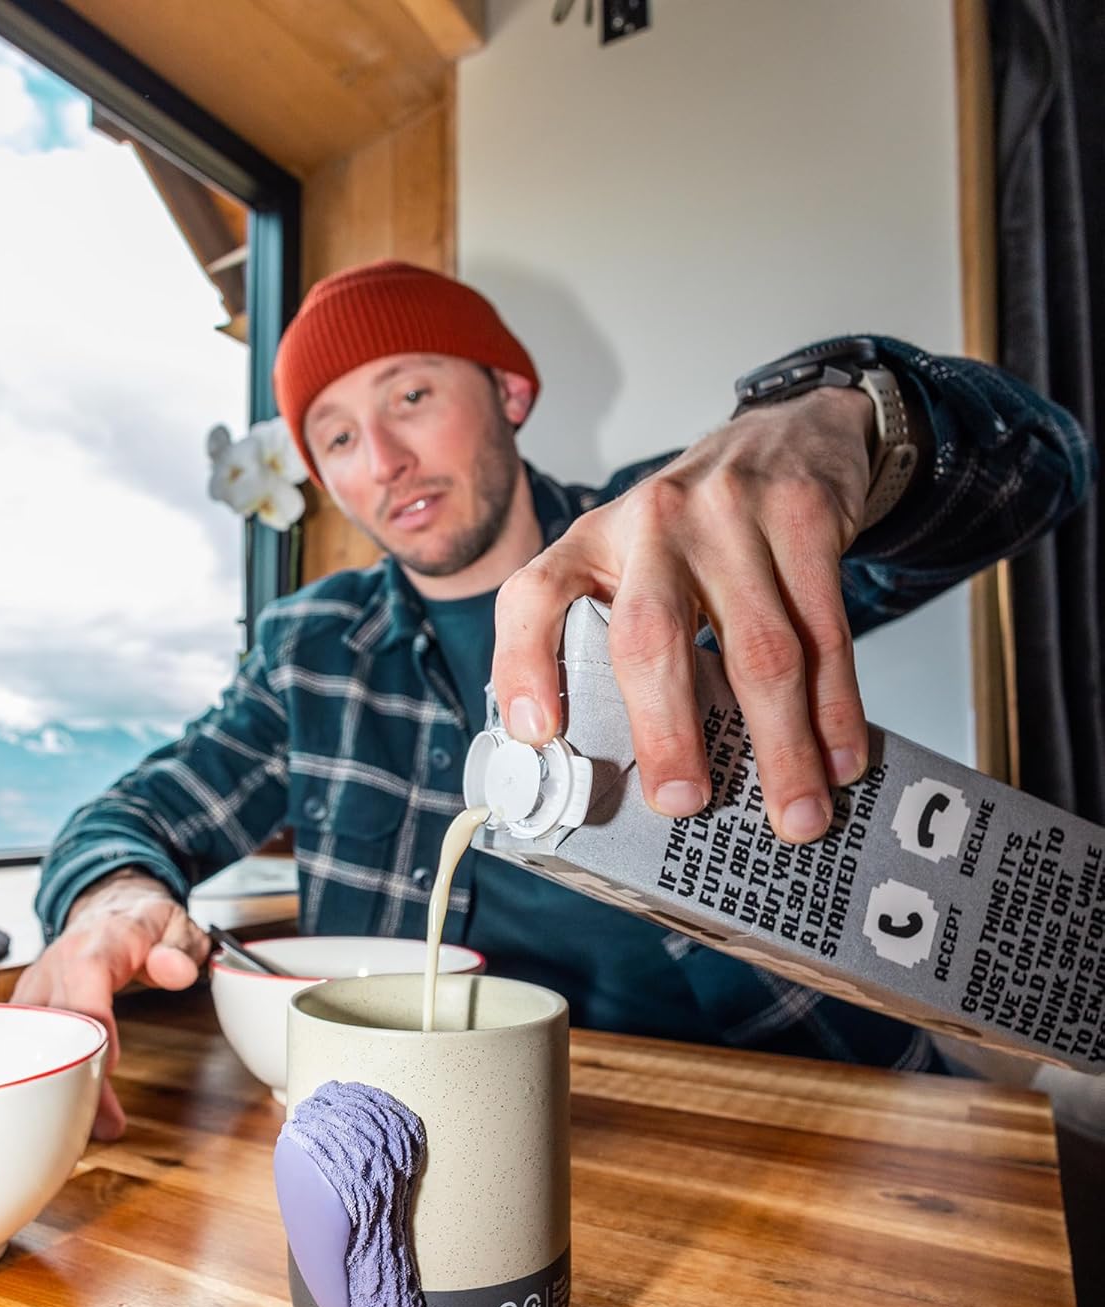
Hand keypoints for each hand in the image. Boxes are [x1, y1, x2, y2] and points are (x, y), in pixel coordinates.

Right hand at [10, 869, 208, 1139]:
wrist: (109, 910)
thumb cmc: (143, 925)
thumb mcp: (176, 926)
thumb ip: (180, 949)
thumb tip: (175, 971)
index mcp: (98, 942)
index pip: (86, 977)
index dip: (92, 1020)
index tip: (108, 1064)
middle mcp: (58, 964)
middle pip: (54, 1023)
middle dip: (74, 1077)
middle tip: (108, 1123)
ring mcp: (36, 988)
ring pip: (28, 1043)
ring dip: (52, 1088)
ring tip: (87, 1130)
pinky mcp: (25, 1009)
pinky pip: (21, 1049)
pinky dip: (37, 1082)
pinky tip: (58, 1115)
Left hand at [492, 387, 876, 843]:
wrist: (785, 434)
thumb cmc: (692, 531)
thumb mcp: (628, 559)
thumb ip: (608, 639)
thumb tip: (610, 768)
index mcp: (590, 541)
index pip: (533, 596)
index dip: (523, 665)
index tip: (538, 735)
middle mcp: (650, 521)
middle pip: (651, 634)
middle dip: (666, 731)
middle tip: (681, 803)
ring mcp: (729, 514)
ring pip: (759, 647)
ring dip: (780, 744)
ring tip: (794, 817)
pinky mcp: (804, 517)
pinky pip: (826, 630)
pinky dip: (837, 707)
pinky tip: (839, 758)